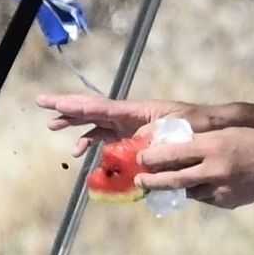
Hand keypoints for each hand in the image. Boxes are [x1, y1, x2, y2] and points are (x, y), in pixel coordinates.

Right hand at [37, 93, 197, 156]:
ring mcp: (129, 125)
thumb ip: (156, 136)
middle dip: (67, 107)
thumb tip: (136, 145)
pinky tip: (82, 152)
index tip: (52, 102)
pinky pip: (107, 138)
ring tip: (54, 126)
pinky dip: (92, 143)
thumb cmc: (196, 124)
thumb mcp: (177, 129)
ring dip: (75, 124)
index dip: (75, 105)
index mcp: (136, 110)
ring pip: (96, 122)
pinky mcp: (133, 137)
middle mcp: (129, 115)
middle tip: (42, 104)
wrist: (211, 126)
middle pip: (92, 109)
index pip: (99, 107)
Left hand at [135, 126, 253, 209]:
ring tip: (160, 185)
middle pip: (174, 179)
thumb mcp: (225, 134)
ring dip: (173, 188)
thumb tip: (171, 152)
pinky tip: (199, 186)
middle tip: (139, 180)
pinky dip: (198, 191)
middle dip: (152, 180)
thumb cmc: (253, 142)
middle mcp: (214, 169)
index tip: (140, 158)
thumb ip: (199, 143)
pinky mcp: (226, 202)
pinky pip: (204, 198)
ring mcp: (221, 189)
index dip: (152, 157)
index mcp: (213, 147)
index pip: (173, 153)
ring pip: (187, 191)